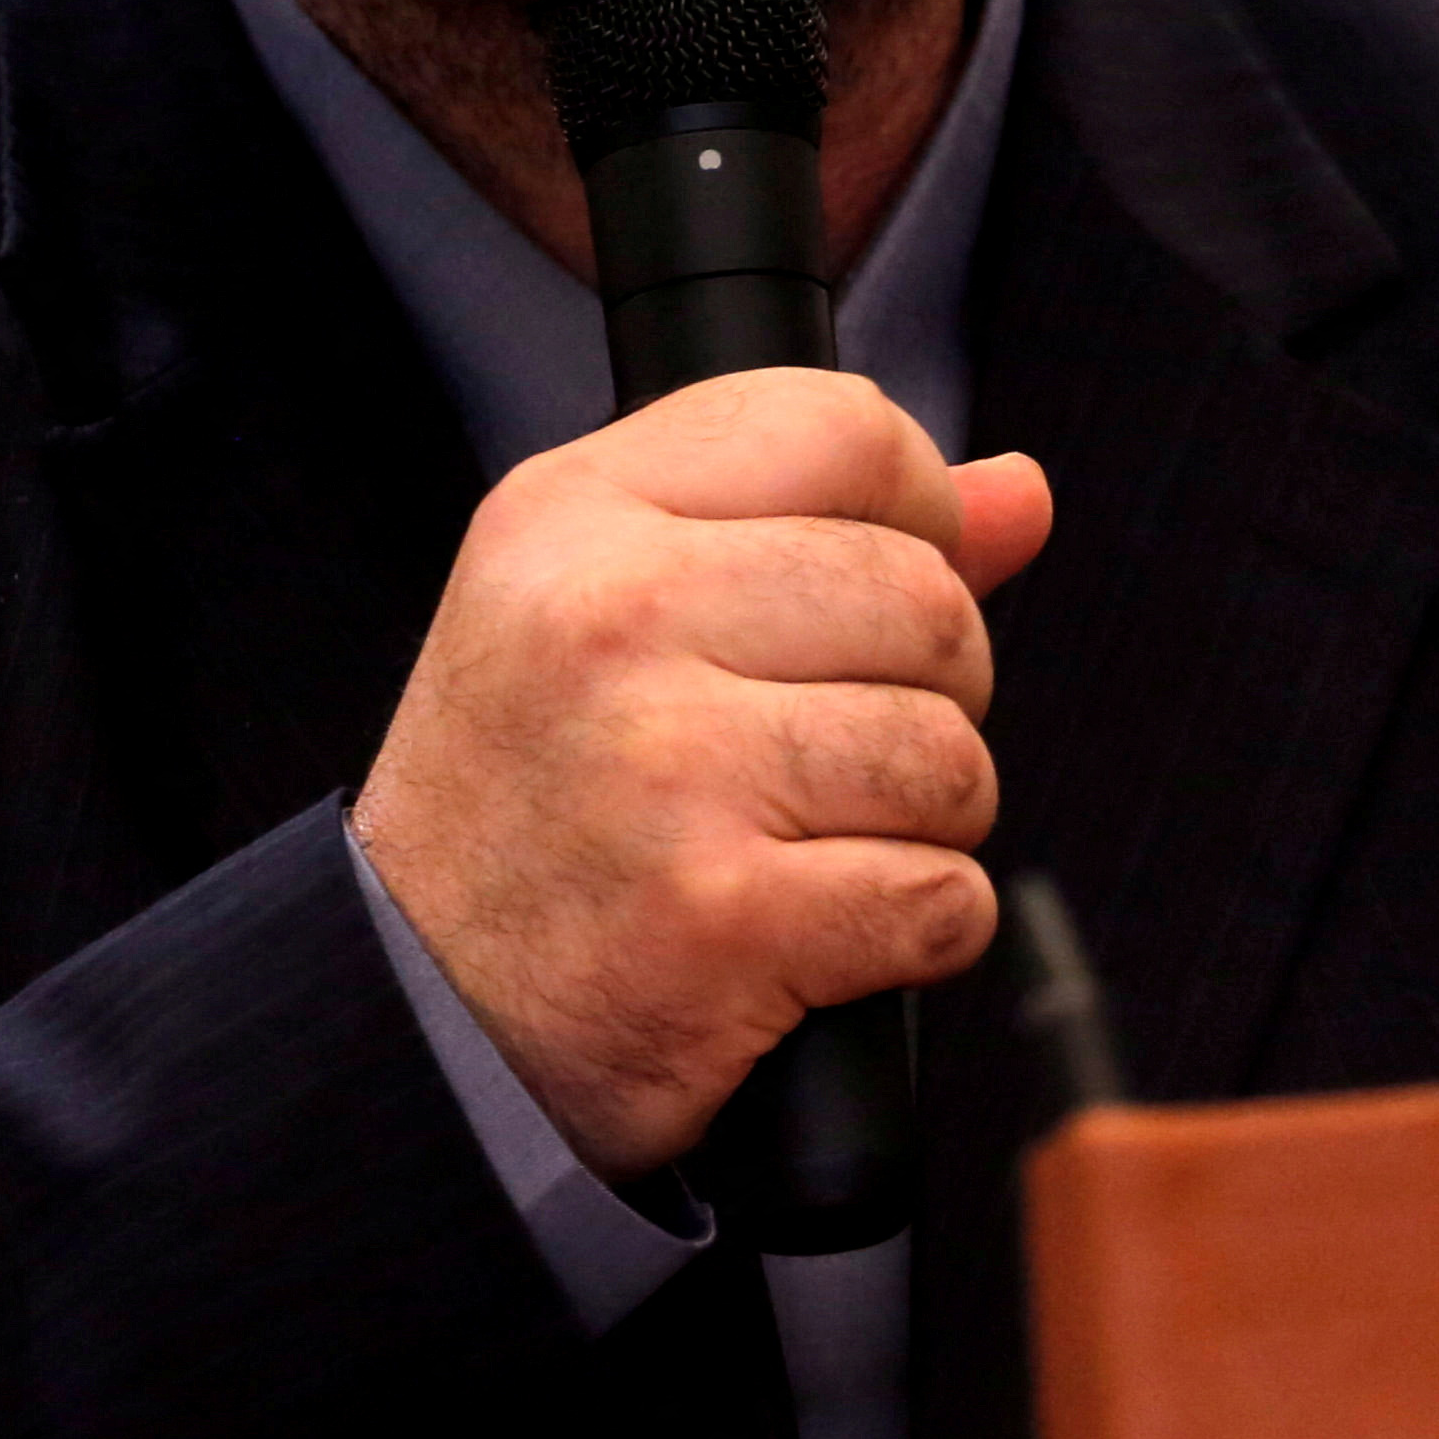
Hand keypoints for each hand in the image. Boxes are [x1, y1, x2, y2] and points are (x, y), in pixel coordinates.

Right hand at [352, 371, 1054, 1176]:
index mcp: (574, 513)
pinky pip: (939, 896)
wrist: (422, 1009)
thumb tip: (1016, 492)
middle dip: (930, 690)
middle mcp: (609, 617)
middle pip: (925, 598)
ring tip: (817, 842)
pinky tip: (818, 933)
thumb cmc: (534, 797)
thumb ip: (813, 526)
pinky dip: (915, 933)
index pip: (846, 429)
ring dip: (925, 822)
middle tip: (833, 752)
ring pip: (948, 754)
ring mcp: (664, 765)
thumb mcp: (610, 605)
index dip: (915, 514)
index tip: (875, 597)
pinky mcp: (721, 915)